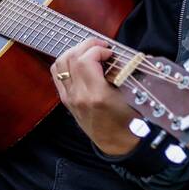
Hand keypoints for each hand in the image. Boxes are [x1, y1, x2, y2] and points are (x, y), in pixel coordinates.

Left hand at [52, 37, 140, 155]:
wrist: (117, 143)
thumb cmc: (128, 121)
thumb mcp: (130, 96)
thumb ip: (121, 72)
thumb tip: (113, 54)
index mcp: (97, 95)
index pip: (86, 60)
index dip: (98, 49)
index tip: (110, 52)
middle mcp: (79, 96)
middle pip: (70, 58)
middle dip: (86, 46)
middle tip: (101, 47)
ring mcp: (70, 99)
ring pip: (60, 64)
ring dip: (74, 51)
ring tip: (89, 51)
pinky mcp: (66, 100)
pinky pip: (57, 74)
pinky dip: (66, 63)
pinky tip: (80, 62)